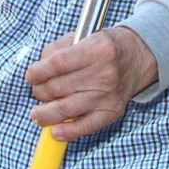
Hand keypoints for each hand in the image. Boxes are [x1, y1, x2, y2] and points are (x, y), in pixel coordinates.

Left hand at [26, 27, 157, 139]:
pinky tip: (55, 130)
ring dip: (45, 114)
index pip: (58, 63)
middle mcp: (105, 73)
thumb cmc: (105, 47)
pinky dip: (67, 132)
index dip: (38, 71)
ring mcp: (108, 95)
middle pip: (58, 87)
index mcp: (98, 49)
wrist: (138, 57)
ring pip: (66, 109)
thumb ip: (58, 49)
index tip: (30, 75)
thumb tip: (37, 71)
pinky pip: (85, 126)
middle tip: (38, 90)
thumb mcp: (84, 36)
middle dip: (40, 90)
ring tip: (37, 113)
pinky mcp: (111, 112)